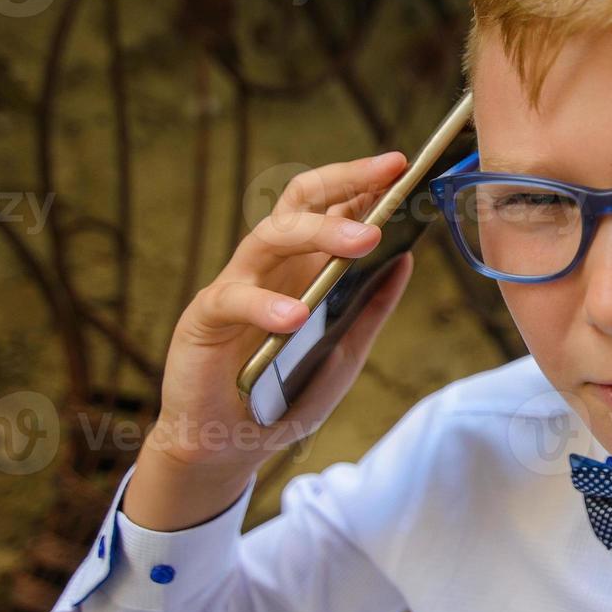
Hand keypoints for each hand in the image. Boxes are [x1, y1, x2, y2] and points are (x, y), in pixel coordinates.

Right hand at [125, 152, 413, 528]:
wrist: (228, 447)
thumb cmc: (284, 395)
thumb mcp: (343, 355)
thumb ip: (371, 309)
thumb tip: (408, 258)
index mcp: (303, 267)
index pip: (329, 206)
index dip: (361, 181)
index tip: (401, 165)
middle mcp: (269, 266)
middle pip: (299, 204)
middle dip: (345, 183)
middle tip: (389, 179)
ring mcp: (235, 286)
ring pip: (269, 236)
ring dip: (319, 235)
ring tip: (363, 241)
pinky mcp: (203, 319)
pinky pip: (233, 299)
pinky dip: (266, 306)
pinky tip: (294, 317)